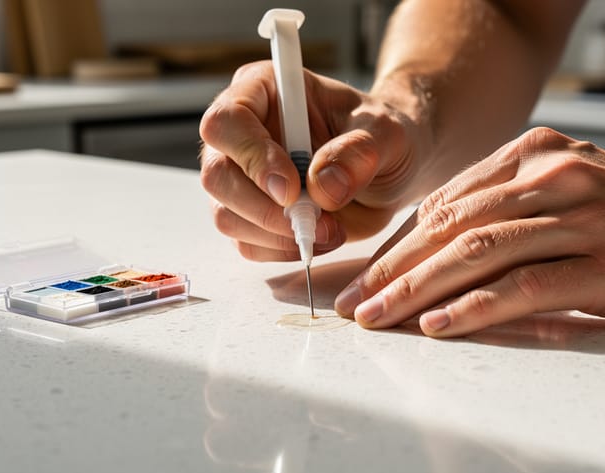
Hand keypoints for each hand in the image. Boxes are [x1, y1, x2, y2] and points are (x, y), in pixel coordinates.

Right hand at [199, 61, 427, 261]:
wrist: (388, 168)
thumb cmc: (380, 136)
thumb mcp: (385, 134)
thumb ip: (357, 153)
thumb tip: (322, 185)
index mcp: (263, 90)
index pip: (227, 122)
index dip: (253, 158)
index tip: (292, 189)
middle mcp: (240, 132)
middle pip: (217, 176)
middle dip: (265, 209)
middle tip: (317, 220)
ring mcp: (239, 176)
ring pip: (226, 215)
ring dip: (278, 235)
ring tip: (330, 229)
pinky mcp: (248, 215)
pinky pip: (247, 244)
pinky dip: (284, 250)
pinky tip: (319, 237)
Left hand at [335, 127, 604, 336]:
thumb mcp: (568, 187)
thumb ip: (508, 204)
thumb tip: (438, 242)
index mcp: (534, 157)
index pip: (446, 203)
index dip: (397, 244)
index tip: (363, 276)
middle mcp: (551, 179)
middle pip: (451, 225)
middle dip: (392, 268)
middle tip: (352, 302)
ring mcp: (580, 219)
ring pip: (478, 251)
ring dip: (417, 288)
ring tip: (377, 317)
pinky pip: (525, 285)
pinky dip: (475, 306)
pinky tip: (439, 324)